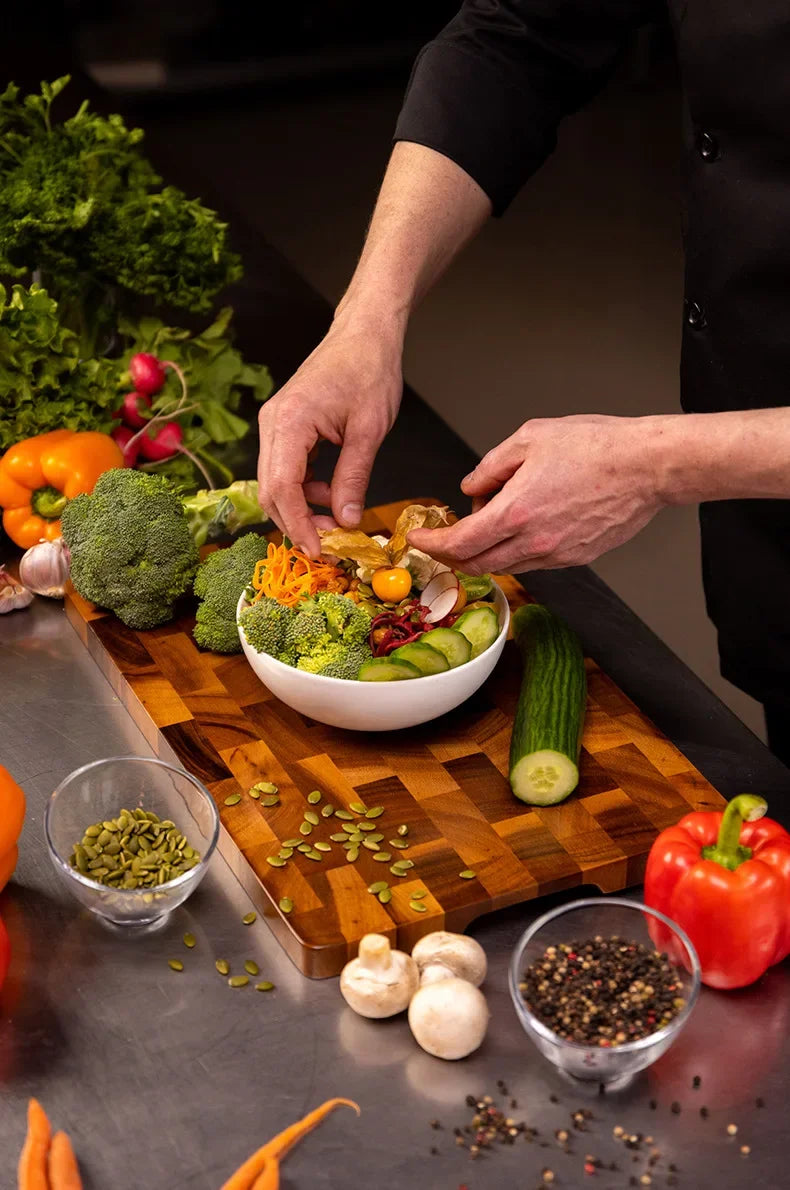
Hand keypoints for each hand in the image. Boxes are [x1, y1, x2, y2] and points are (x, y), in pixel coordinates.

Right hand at [257, 320, 402, 553]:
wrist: (364, 334)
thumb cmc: (370, 370)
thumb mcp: (369, 431)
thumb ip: (354, 478)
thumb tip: (346, 521)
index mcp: (290, 422)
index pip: (282, 489)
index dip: (298, 525)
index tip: (318, 550)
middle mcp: (272, 423)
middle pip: (270, 491)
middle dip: (297, 522)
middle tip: (329, 544)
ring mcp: (274, 423)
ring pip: (276, 483)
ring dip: (301, 507)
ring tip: (337, 518)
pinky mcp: (284, 425)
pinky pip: (285, 468)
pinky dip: (304, 489)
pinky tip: (330, 493)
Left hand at [408, 414, 671, 573]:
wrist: (648, 466)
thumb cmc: (597, 446)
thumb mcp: (530, 439)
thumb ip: (491, 466)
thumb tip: (470, 487)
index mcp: (517, 511)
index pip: (459, 542)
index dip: (432, 544)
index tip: (419, 539)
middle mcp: (535, 541)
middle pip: (477, 563)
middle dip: (452, 554)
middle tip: (444, 536)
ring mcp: (557, 554)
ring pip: (505, 565)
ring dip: (486, 550)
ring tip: (492, 516)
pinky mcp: (576, 557)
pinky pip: (534, 562)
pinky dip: (515, 550)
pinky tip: (522, 524)